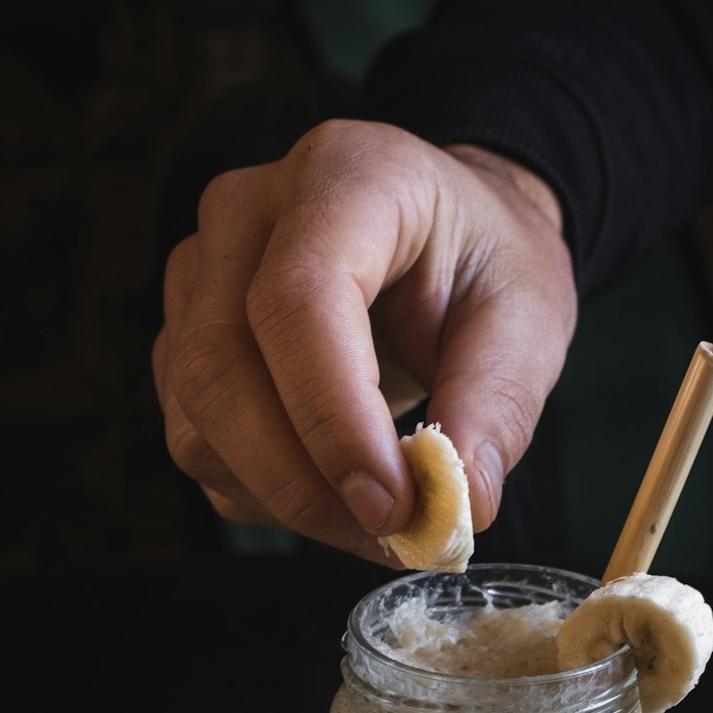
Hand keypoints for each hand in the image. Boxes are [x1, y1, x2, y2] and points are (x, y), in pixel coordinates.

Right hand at [151, 119, 576, 561]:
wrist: (446, 238)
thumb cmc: (485, 265)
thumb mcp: (527, 321)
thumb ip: (496, 408)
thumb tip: (461, 509)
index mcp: (343, 177)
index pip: (298, 300)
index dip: (333, 418)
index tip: (392, 505)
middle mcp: (245, 213)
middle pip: (220, 367)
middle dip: (302, 482)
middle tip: (391, 535)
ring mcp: (197, 277)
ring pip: (197, 420)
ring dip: (284, 500)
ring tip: (375, 522)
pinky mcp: (184, 341)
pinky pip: (198, 445)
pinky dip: (264, 497)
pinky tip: (333, 497)